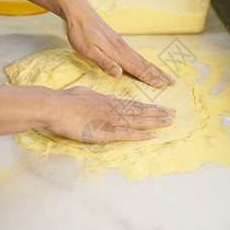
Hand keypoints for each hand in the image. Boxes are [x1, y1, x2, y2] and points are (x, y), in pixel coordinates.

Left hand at [0, 0, 173, 87]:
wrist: (79, 12)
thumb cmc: (81, 33)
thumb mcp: (87, 50)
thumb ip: (103, 62)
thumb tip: (119, 73)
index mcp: (116, 53)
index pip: (136, 69)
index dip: (149, 78)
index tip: (161, 86)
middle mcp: (122, 49)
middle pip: (144, 64)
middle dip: (158, 74)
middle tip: (172, 83)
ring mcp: (121, 44)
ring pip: (142, 59)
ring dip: (155, 68)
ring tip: (165, 75)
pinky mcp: (118, 41)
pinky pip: (136, 55)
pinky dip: (145, 62)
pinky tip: (147, 64)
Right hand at [45, 86, 174, 142]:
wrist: (55, 106)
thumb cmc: (66, 100)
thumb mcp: (86, 93)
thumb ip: (99, 97)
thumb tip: (109, 96)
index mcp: (108, 101)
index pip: (133, 105)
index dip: (149, 107)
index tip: (161, 107)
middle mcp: (113, 109)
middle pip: (140, 111)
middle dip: (158, 112)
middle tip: (174, 113)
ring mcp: (110, 119)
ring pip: (138, 121)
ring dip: (155, 121)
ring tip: (170, 121)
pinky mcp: (104, 131)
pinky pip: (126, 133)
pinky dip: (140, 134)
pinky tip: (152, 135)